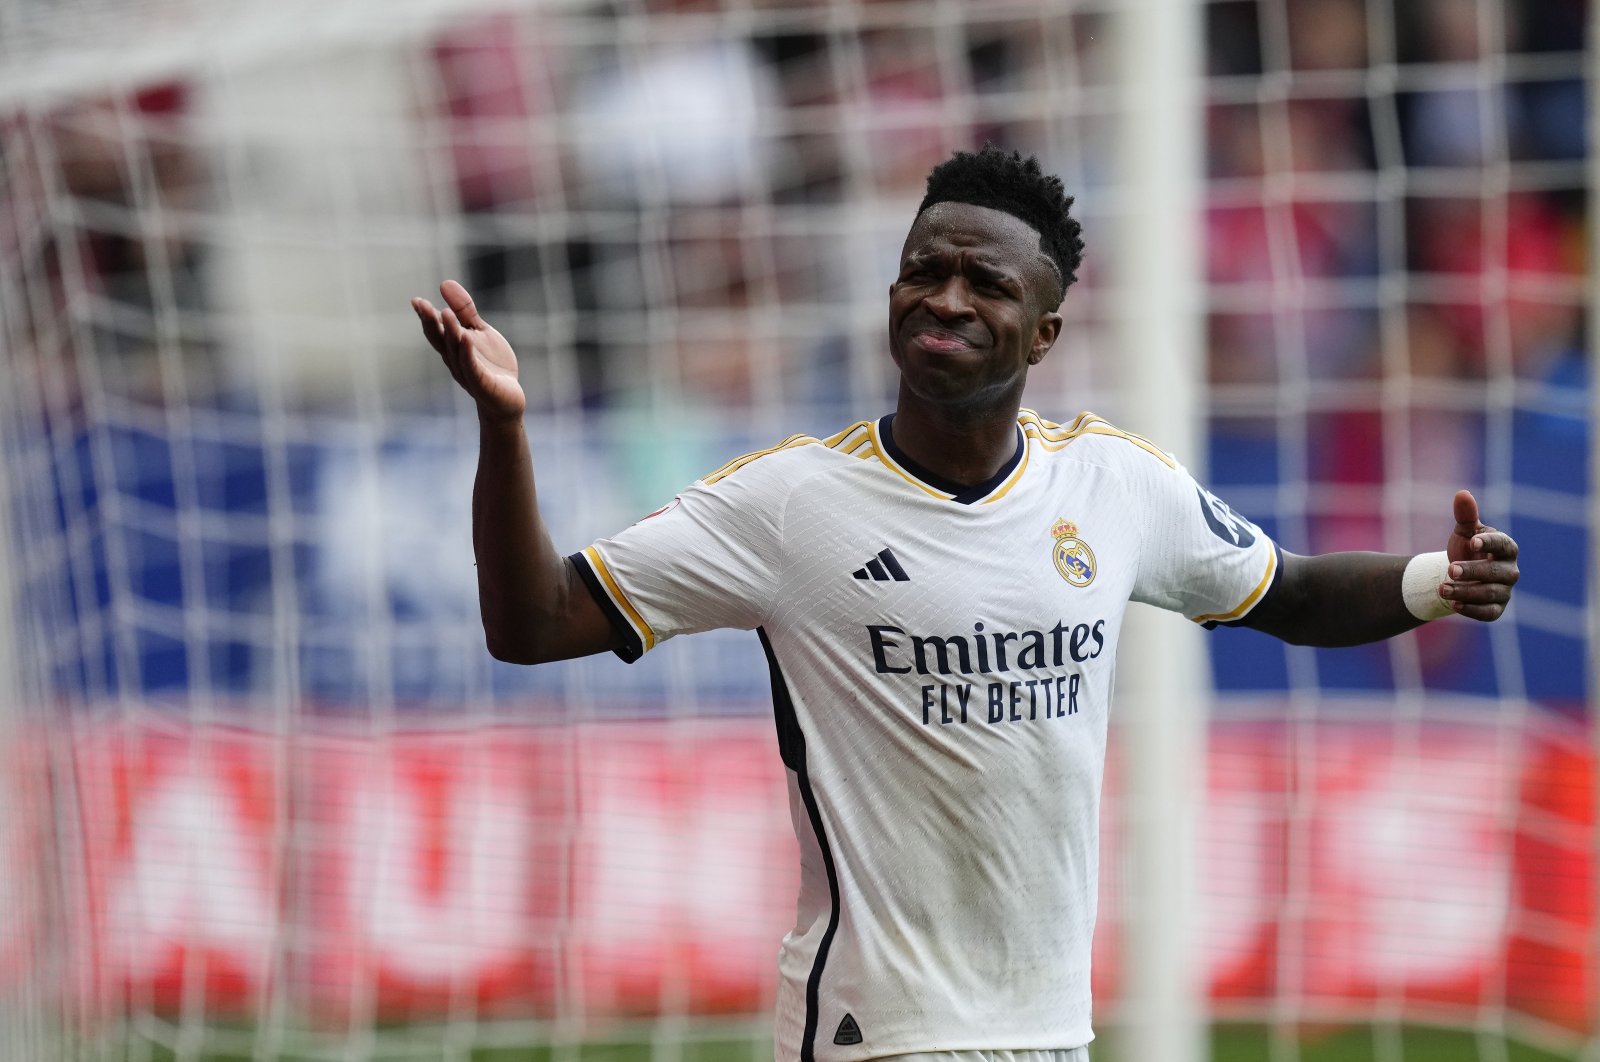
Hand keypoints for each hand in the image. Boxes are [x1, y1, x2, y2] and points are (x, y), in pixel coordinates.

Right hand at [412, 280, 525, 421]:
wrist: (507, 397)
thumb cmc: (491, 364)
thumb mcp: (478, 331)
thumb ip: (464, 310)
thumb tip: (444, 282)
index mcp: (452, 347)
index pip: (435, 330)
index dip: (425, 316)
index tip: (416, 301)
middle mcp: (454, 360)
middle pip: (440, 339)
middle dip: (430, 322)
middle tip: (422, 304)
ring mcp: (467, 372)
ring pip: (455, 351)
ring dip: (450, 332)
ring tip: (445, 313)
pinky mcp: (482, 384)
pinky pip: (472, 367)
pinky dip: (467, 353)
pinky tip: (466, 338)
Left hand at [1441, 489, 1518, 620]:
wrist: (1460, 574)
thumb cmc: (1467, 548)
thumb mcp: (1464, 531)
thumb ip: (1465, 515)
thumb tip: (1462, 494)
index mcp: (1505, 548)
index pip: (1503, 545)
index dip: (1490, 543)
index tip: (1473, 542)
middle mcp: (1509, 570)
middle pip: (1495, 572)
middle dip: (1472, 571)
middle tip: (1450, 569)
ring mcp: (1504, 590)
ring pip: (1491, 593)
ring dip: (1466, 591)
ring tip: (1442, 587)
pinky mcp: (1496, 608)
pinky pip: (1489, 613)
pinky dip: (1472, 609)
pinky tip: (1453, 604)